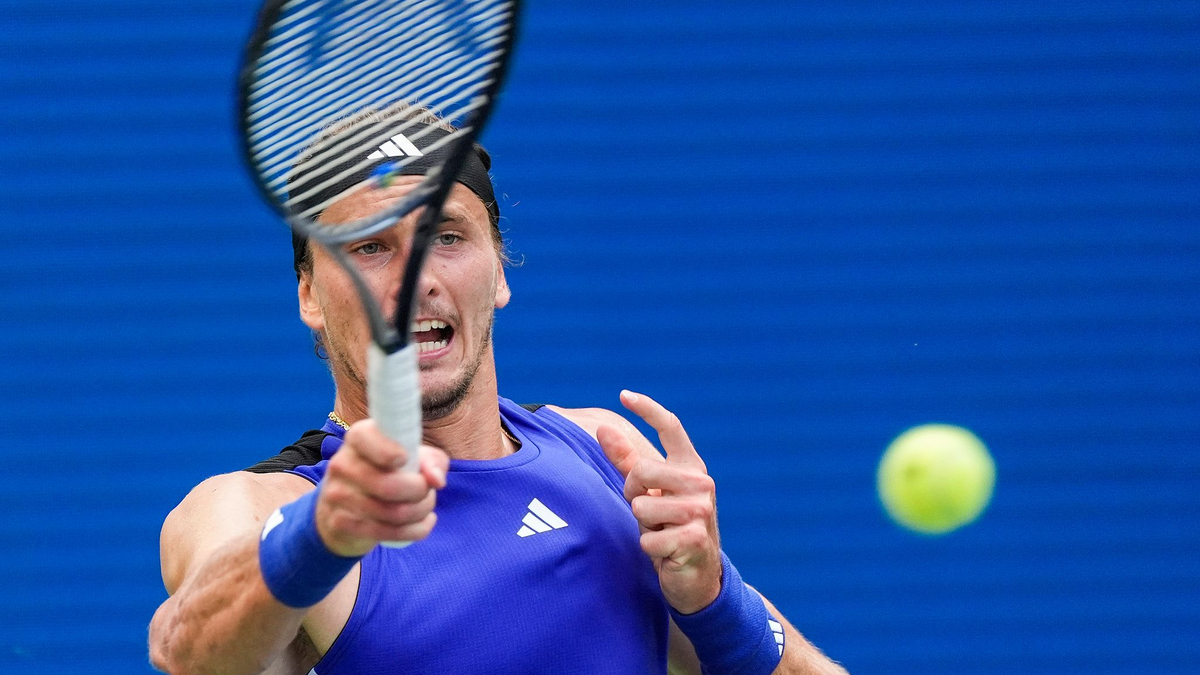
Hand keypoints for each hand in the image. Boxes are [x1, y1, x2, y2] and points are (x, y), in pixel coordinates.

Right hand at [315, 419, 448, 556]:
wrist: (346, 508)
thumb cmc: (388, 473)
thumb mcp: (414, 458)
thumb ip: (431, 461)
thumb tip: (436, 480)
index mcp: (359, 438)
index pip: (366, 437)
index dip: (388, 451)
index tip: (404, 459)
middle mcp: (342, 464)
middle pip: (388, 485)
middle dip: (420, 492)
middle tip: (428, 491)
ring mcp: (337, 495)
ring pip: (392, 513)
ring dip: (421, 512)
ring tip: (426, 506)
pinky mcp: (340, 523)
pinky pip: (387, 533)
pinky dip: (416, 530)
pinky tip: (423, 523)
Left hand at [597, 391, 721, 613]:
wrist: (698, 576)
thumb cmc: (670, 527)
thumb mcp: (650, 492)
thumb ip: (627, 461)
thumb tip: (603, 428)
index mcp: (691, 466)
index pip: (671, 427)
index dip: (647, 408)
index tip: (624, 394)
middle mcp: (701, 482)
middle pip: (641, 471)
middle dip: (634, 494)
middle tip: (649, 513)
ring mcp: (701, 510)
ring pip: (641, 506)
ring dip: (643, 526)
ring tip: (661, 532)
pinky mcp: (695, 538)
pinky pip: (648, 538)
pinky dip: (649, 549)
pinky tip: (666, 553)